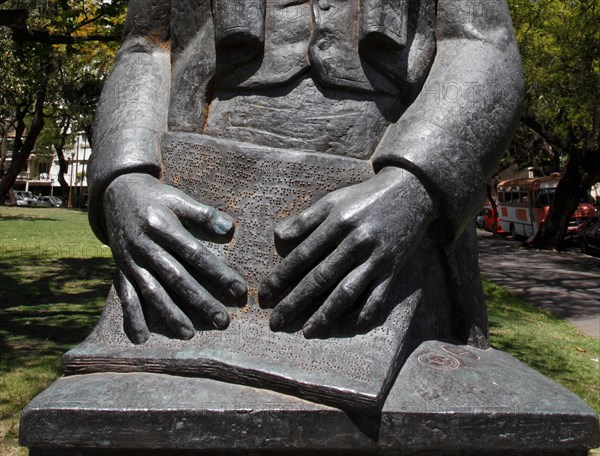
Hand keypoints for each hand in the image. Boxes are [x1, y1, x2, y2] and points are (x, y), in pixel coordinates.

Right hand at [104, 173, 246, 343]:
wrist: (115, 192)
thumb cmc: (155, 197)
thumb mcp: (178, 198)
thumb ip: (203, 214)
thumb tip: (229, 228)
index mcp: (163, 227)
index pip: (196, 254)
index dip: (218, 273)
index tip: (239, 290)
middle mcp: (146, 246)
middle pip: (177, 278)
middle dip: (201, 301)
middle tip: (222, 321)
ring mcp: (132, 260)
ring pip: (153, 291)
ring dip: (170, 314)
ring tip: (189, 333)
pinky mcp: (121, 269)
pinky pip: (126, 296)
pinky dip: (133, 317)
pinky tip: (142, 338)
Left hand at [259, 167, 433, 337]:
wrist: (411, 192)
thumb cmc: (364, 198)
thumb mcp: (333, 201)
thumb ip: (305, 219)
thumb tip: (277, 237)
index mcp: (338, 223)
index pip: (303, 255)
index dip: (281, 277)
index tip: (264, 295)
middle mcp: (356, 241)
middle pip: (320, 277)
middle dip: (295, 302)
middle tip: (276, 322)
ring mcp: (376, 258)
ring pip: (347, 292)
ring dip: (325, 315)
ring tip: (306, 332)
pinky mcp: (392, 271)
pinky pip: (376, 300)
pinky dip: (361, 317)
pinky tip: (343, 329)